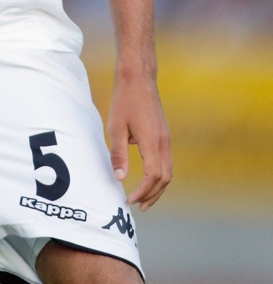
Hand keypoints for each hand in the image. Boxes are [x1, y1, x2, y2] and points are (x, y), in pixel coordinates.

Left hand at [107, 72, 172, 210]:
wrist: (138, 78)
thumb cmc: (124, 100)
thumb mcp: (115, 127)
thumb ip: (118, 154)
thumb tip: (120, 178)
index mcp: (152, 142)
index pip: (153, 177)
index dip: (143, 192)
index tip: (129, 200)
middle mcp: (164, 143)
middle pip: (165, 178)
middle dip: (153, 195)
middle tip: (138, 206)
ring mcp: (166, 138)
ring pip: (168, 171)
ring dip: (158, 187)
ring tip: (144, 198)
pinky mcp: (164, 134)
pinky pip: (166, 161)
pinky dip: (159, 175)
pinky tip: (148, 178)